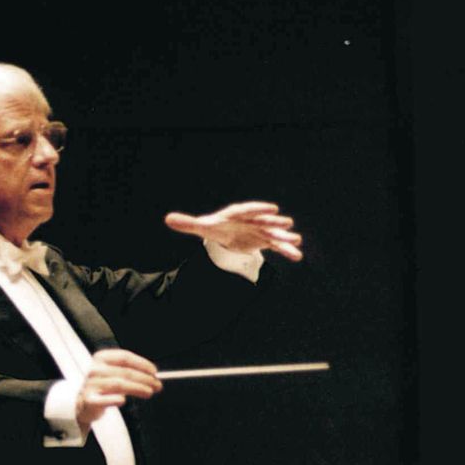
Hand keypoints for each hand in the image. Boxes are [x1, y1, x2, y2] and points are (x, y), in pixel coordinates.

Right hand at [75, 349, 161, 428]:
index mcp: (101, 358)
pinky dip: (115, 400)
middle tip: (157, 385)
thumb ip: (131, 372)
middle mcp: (95, 369)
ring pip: (119, 384)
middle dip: (144, 379)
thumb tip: (154, 376)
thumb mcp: (114, 373)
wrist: (84, 403)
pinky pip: (105, 400)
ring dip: (137, 388)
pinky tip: (123, 401)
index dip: (142, 364)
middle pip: (125, 372)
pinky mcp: (89, 400)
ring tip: (149, 392)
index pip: (125, 357)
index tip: (154, 372)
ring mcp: (91, 384)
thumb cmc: (103, 387)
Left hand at [164, 201, 303, 261]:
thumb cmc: (215, 227)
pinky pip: (277, 246)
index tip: (272, 208)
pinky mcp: (264, 241)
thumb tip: (167, 219)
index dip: (259, 209)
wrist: (226, 234)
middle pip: (264, 220)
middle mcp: (252, 220)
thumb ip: (188, 223)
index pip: (248, 210)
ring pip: (274, 233)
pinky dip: (286, 251)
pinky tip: (297, 256)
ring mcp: (260, 230)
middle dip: (275, 222)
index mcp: (238, 214)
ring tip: (297, 241)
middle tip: (288, 222)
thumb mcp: (202, 226)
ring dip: (285, 237)